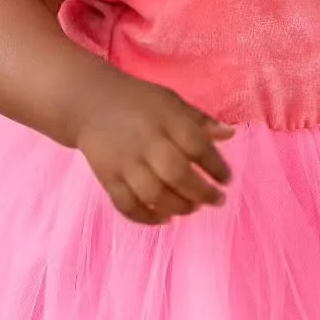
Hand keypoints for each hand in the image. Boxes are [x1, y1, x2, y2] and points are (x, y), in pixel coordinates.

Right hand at [76, 71, 235, 224]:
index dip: (216, 166)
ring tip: (193, 208)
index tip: (227, 179)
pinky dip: (147, 217)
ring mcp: (125, 163)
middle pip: (177, 174)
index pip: (196, 145)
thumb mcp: (171, 101)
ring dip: (179, 207)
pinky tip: (165, 218)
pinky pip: (127, 205)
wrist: (90, 103)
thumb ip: (199, 120)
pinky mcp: (107, 178)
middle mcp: (145, 142)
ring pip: (154, 194)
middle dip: (202, 193)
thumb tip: (229, 134)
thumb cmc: (139, 102)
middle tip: (217, 200)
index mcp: (165, 119)